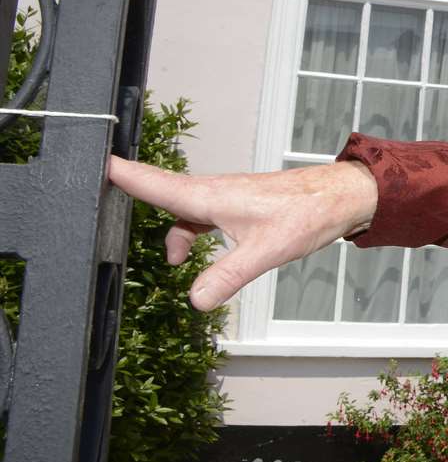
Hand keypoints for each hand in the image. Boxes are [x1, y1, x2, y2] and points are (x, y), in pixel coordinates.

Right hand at [106, 155, 378, 311]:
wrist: (341, 197)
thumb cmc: (307, 214)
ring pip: (183, 209)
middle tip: (100, 188)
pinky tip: (197, 256)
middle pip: (160, 191)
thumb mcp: (264, 252)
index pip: (154, 183)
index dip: (121, 173)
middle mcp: (212, 192)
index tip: (92, 161)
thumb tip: (195, 301)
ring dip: (172, 230)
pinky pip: (201, 215)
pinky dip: (191, 232)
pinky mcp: (238, 205)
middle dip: (132, 191)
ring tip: (173, 261)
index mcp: (210, 196)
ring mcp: (225, 197)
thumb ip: (227, 276)